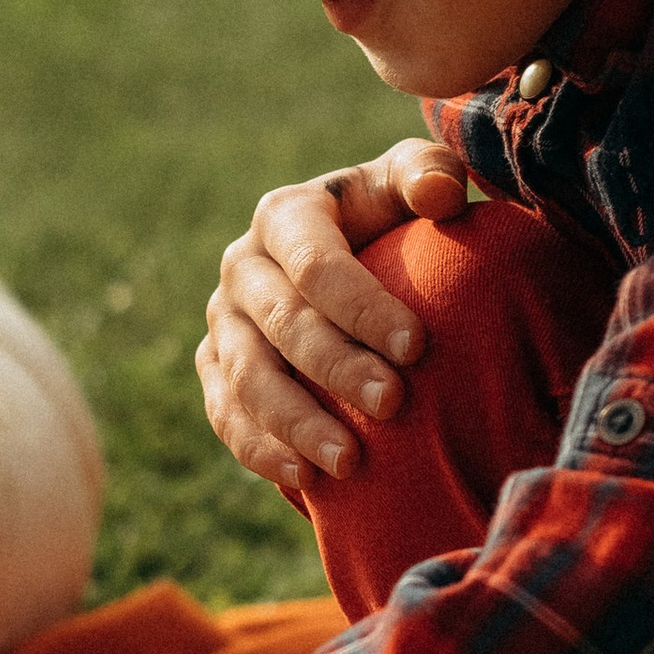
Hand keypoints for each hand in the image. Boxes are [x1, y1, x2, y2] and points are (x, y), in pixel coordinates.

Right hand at [199, 138, 466, 491]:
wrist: (353, 262)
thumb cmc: (395, 220)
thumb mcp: (410, 184)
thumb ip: (428, 174)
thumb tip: (438, 193)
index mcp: (284, 215)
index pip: (316, 265)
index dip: (364, 307)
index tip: (418, 348)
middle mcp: (242, 267)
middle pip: (282, 324)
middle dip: (337, 368)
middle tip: (393, 404)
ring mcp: (223, 322)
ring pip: (247, 378)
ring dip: (296, 423)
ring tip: (350, 462)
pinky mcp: (215, 370)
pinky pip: (226, 416)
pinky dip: (260, 450)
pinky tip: (305, 480)